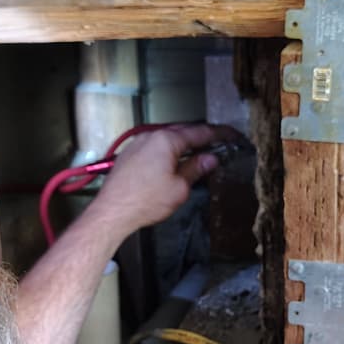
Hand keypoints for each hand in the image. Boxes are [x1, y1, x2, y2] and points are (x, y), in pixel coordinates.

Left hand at [91, 124, 233, 242]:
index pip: (199, 132)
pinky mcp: (129, 155)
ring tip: (197, 154)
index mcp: (166, 140)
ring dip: (183, 145)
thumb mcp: (179, 188)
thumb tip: (209, 160)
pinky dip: (167, 151)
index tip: (230, 135)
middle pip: (182, 132)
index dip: (218, 134)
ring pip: (166, 139)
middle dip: (200, 138)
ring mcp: (137, 144)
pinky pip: (153, 147)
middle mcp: (150, 136)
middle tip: (216, 144)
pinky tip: (172, 162)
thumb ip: (196, 169)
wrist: (112, 211)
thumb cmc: (143, 201)